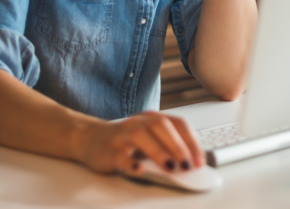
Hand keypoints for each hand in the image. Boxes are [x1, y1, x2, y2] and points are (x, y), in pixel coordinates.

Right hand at [75, 111, 204, 175]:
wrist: (89, 138)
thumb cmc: (125, 141)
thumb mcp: (148, 139)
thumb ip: (167, 147)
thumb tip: (190, 164)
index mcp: (152, 118)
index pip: (178, 123)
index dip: (191, 141)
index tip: (200, 160)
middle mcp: (139, 122)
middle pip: (161, 126)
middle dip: (178, 146)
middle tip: (188, 164)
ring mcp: (122, 134)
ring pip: (141, 136)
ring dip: (159, 152)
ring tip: (171, 167)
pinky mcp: (109, 149)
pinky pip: (120, 155)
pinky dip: (130, 163)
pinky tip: (139, 170)